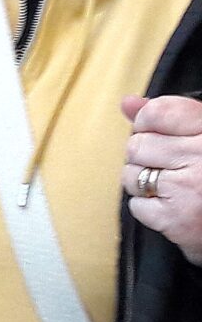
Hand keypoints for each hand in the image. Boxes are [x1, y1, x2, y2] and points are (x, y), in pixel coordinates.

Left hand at [123, 94, 201, 264]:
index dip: (147, 123)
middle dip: (144, 157)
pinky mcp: (177, 218)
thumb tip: (128, 103)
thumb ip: (167, 116)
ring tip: (172, 187)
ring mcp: (189, 188)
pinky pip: (136, 205)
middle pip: (137, 145)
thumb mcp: (201, 136)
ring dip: (142, 183)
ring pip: (130, 175)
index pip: (157, 112)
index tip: (157, 134)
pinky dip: (148, 208)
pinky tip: (172, 207)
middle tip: (170, 168)